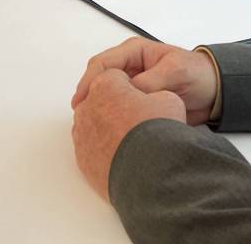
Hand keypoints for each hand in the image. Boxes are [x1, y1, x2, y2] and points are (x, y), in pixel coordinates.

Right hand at [72, 36, 219, 124]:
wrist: (215, 93)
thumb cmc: (196, 74)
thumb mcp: (175, 71)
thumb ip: (151, 81)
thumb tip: (127, 95)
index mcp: (133, 52)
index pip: (102, 64)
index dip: (90, 82)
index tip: (83, 101)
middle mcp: (128, 67)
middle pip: (99, 80)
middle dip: (88, 96)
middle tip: (81, 117)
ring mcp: (131, 85)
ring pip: (106, 96)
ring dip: (97, 108)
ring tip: (89, 125)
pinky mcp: (137, 103)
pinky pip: (118, 108)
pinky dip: (109, 117)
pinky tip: (104, 129)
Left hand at [72, 69, 184, 199]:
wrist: (148, 173)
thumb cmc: (158, 132)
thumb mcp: (169, 99)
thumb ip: (155, 93)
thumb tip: (152, 101)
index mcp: (105, 84)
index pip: (116, 77)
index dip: (133, 87)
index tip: (143, 99)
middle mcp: (87, 105)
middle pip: (102, 100)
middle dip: (117, 106)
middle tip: (139, 120)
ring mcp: (81, 133)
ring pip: (95, 124)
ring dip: (109, 127)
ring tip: (133, 141)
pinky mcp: (82, 158)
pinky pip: (92, 148)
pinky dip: (105, 149)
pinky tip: (124, 156)